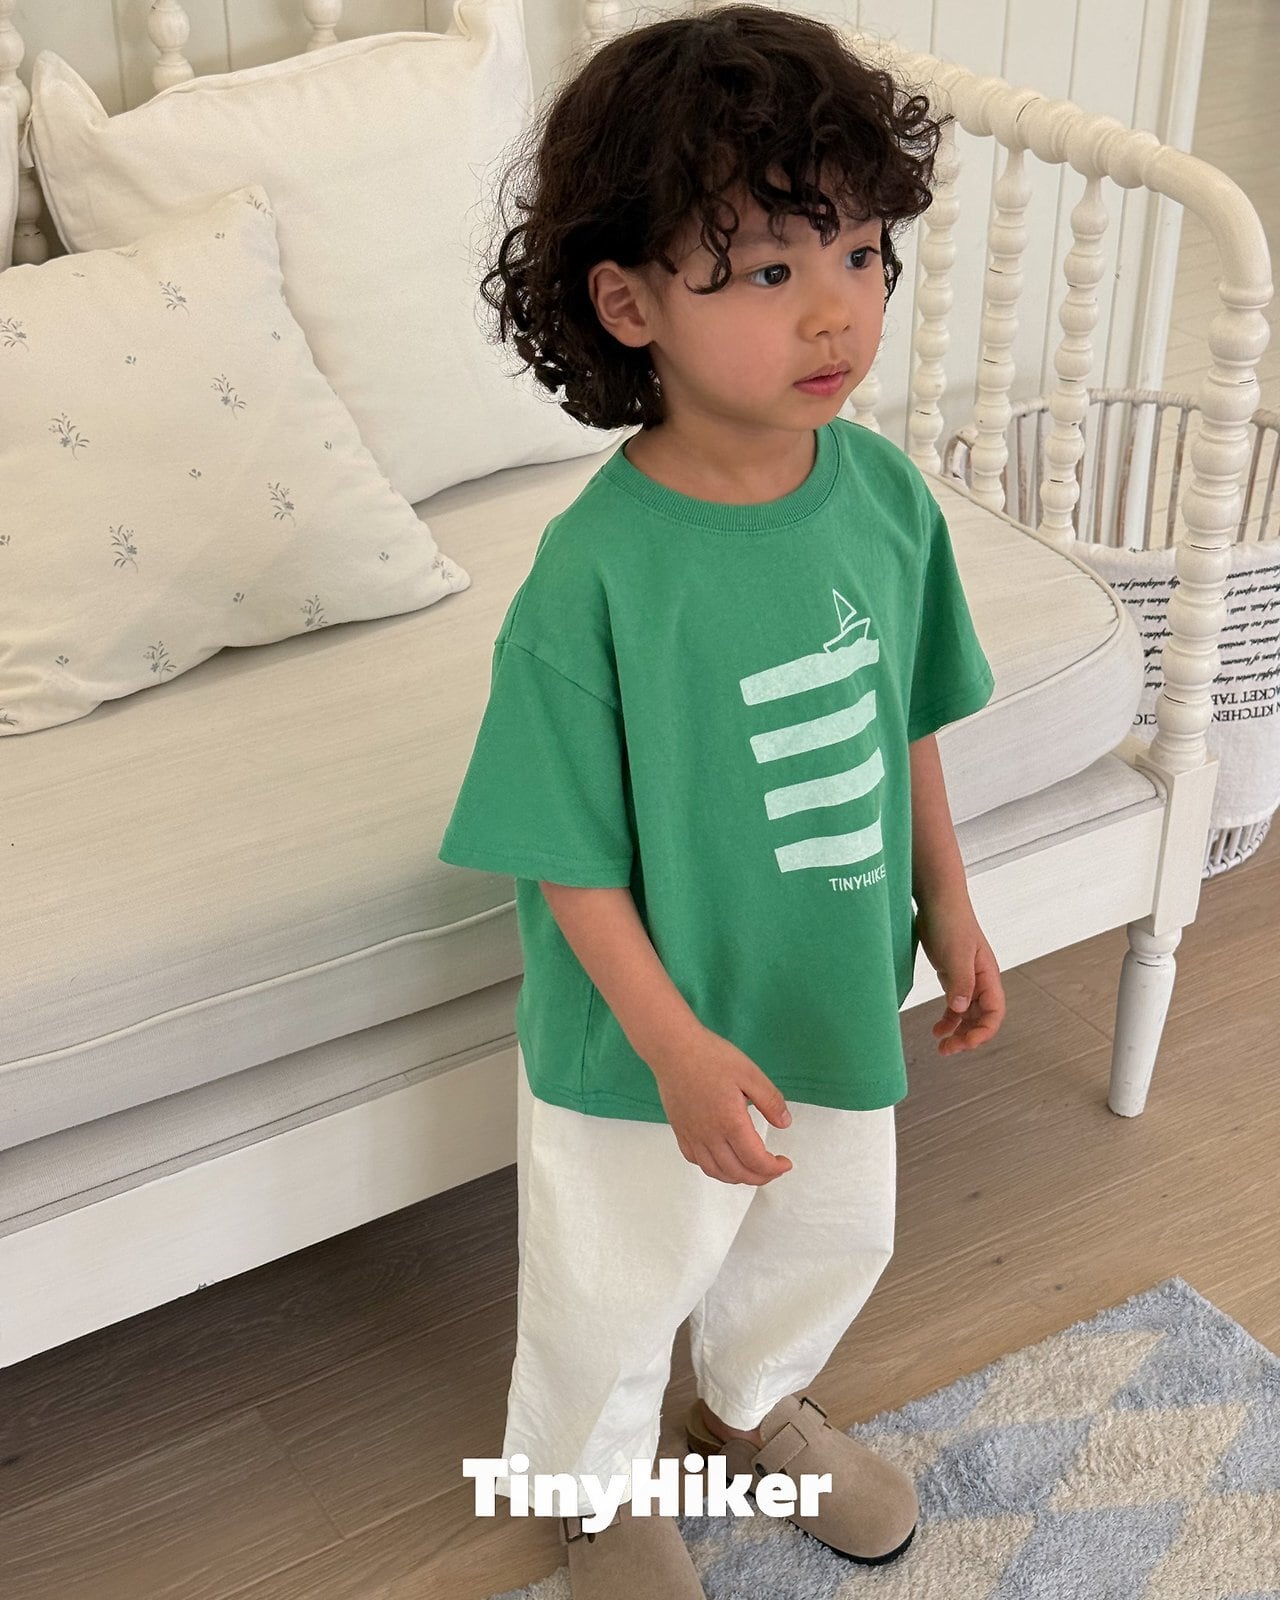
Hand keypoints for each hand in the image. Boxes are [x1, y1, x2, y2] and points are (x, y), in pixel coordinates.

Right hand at [646, 1024, 793, 1185]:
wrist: (673, 1049)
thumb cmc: (711, 1057)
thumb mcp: (750, 1074)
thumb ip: (770, 1101)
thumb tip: (784, 1123)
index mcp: (731, 1123)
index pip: (756, 1161)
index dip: (774, 1169)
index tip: (785, 1163)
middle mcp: (710, 1135)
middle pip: (737, 1172)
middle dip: (760, 1177)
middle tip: (773, 1169)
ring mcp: (692, 1135)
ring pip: (715, 1171)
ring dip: (737, 1177)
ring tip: (751, 1170)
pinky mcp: (680, 1130)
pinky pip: (696, 1160)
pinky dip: (713, 1168)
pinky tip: (722, 1160)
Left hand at [915, 893, 1005, 1055]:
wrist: (937, 900)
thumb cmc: (950, 921)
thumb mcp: (955, 952)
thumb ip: (960, 981)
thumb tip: (961, 1009)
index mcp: (988, 975)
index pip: (994, 1013)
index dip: (983, 1032)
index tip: (965, 1044)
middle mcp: (980, 980)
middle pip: (982, 1018)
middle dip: (968, 1037)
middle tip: (948, 1050)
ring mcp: (966, 978)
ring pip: (968, 1014)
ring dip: (958, 1032)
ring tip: (942, 1047)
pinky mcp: (952, 975)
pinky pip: (955, 1005)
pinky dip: (948, 1019)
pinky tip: (937, 1030)